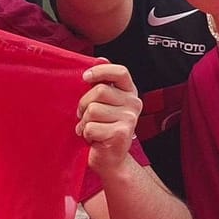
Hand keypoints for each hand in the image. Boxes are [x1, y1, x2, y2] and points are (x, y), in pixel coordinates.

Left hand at [78, 63, 142, 177]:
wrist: (110, 160)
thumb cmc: (103, 129)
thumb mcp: (104, 103)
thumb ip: (103, 83)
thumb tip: (100, 57)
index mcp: (130, 93)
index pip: (120, 72)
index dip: (101, 71)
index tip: (85, 77)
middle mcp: (134, 104)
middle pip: (100, 91)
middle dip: (84, 104)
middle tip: (84, 116)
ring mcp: (129, 119)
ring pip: (93, 110)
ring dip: (84, 122)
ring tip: (90, 129)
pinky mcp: (121, 133)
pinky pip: (91, 127)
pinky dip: (85, 134)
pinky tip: (93, 139)